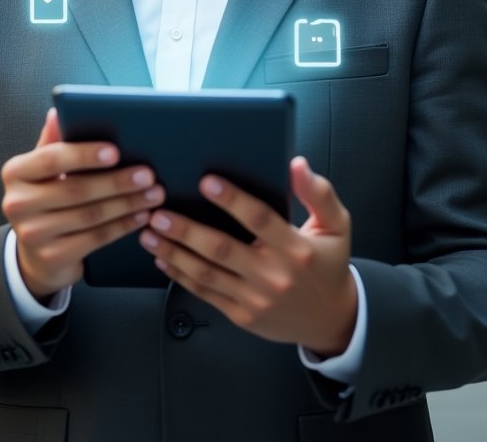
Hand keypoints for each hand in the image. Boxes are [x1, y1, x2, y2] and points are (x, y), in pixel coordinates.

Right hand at [1, 108, 165, 297]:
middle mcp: (17, 203)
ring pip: (90, 215)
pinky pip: (95, 239)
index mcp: (16, 172)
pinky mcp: (52, 257)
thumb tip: (58, 111)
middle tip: (148, 174)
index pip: (51, 158)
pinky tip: (141, 216)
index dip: (84, 155)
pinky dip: (122, 226)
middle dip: (116, 181)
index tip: (116, 151)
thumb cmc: (47, 197)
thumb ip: (54, 141)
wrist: (36, 253)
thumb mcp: (45, 169)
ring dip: (127, 204)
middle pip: (75, 189)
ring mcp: (33, 234)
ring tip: (154, 194)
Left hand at [139, 156, 356, 355]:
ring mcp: (255, 299)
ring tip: (150, 233)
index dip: (232, 200)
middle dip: (187, 230)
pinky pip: (206, 294)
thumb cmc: (329, 265)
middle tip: (160, 213)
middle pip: (223, 249)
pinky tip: (162, 259)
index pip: (260, 219)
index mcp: (296, 249)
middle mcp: (274, 275)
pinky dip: (180, 276)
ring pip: (207, 274)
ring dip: (174, 252)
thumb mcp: (337, 226)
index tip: (207, 182)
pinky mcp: (242, 316)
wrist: (330, 320)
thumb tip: (297, 165)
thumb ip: (319, 193)